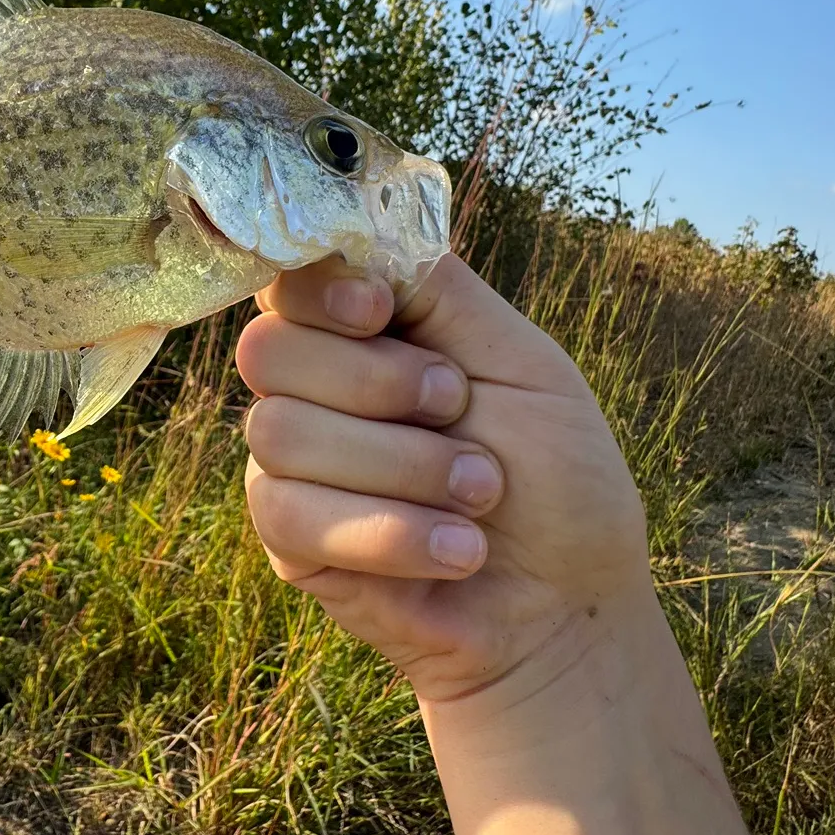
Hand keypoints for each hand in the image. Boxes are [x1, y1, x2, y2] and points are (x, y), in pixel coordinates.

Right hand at [235, 252, 653, 703]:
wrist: (566, 606)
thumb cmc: (558, 483)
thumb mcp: (522, 364)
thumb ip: (441, 293)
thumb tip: (362, 228)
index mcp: (371, 339)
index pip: (290, 284)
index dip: (319, 292)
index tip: (381, 314)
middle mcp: (319, 395)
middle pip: (269, 352)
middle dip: (374, 384)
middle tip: (457, 413)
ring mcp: (295, 470)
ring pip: (279, 435)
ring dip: (400, 468)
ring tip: (477, 498)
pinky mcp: (290, 544)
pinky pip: (290, 515)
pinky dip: (386, 531)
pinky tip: (453, 551)